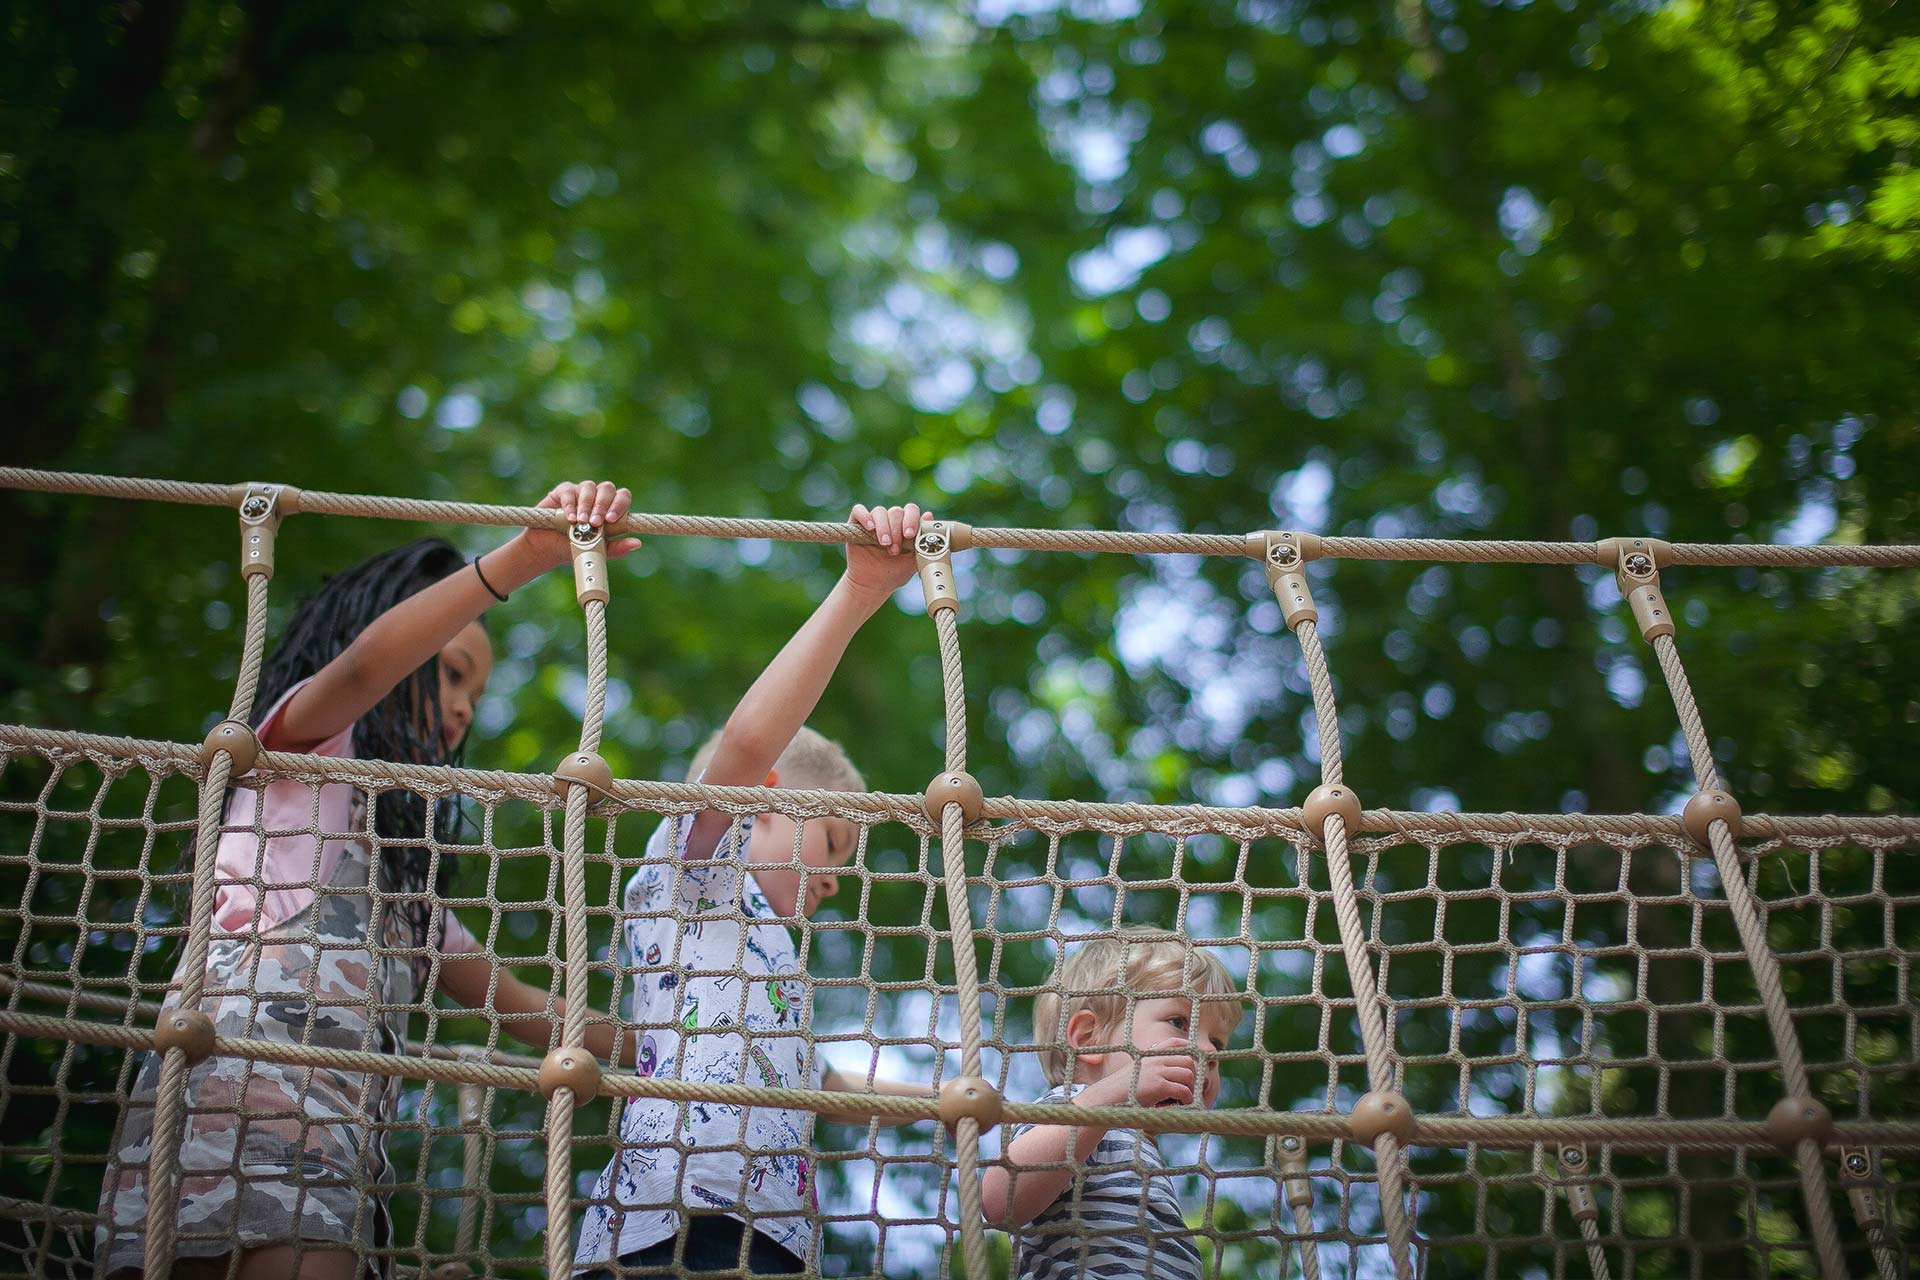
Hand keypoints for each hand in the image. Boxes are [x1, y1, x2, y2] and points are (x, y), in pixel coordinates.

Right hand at [518, 480, 641, 571]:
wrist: (549, 549)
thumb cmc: (576, 548)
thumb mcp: (598, 551)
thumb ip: (617, 547)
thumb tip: (637, 543)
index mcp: (611, 508)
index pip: (623, 496)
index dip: (619, 504)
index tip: (611, 519)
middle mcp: (598, 497)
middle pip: (608, 488)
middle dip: (602, 505)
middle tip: (595, 523)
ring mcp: (580, 492)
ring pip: (589, 487)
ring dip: (586, 505)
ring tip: (581, 523)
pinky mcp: (562, 492)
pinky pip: (568, 491)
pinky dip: (570, 504)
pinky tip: (569, 518)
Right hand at [844, 502, 926, 603]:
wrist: (873, 585)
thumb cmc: (895, 572)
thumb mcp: (914, 559)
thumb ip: (922, 539)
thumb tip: (929, 515)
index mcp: (906, 526)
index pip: (911, 511)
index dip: (912, 519)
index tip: (909, 535)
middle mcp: (891, 521)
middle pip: (896, 511)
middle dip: (897, 530)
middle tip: (894, 549)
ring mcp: (874, 522)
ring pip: (879, 511)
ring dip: (884, 527)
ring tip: (884, 544)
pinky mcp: (856, 525)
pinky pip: (858, 510)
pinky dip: (864, 516)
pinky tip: (870, 528)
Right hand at [1077, 1042, 1195, 1108]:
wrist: (1105, 1100)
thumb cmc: (1120, 1092)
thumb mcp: (1136, 1074)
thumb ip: (1152, 1071)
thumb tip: (1171, 1077)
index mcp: (1149, 1054)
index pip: (1176, 1043)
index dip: (1189, 1049)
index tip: (1195, 1061)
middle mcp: (1154, 1059)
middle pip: (1188, 1061)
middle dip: (1193, 1076)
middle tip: (1188, 1089)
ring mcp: (1157, 1071)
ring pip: (1189, 1075)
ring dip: (1190, 1089)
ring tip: (1183, 1099)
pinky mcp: (1159, 1086)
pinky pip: (1183, 1090)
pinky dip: (1186, 1099)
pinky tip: (1180, 1105)